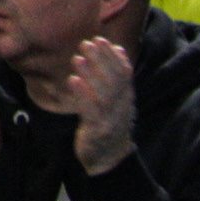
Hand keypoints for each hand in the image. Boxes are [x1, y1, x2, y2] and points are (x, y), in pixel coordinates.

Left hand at [63, 38, 135, 176]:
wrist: (109, 160)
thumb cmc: (108, 126)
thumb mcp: (116, 102)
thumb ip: (116, 79)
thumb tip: (118, 50)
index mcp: (126, 99)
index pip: (125, 73)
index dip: (114, 56)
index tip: (102, 40)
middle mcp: (122, 107)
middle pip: (114, 80)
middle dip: (101, 60)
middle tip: (87, 43)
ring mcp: (111, 119)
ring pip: (103, 93)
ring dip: (91, 74)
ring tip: (77, 58)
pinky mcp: (98, 130)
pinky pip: (91, 110)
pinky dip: (83, 94)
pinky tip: (73, 81)